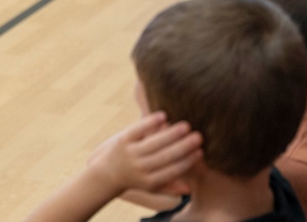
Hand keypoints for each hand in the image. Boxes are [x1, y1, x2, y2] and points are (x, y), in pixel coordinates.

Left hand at [86, 112, 201, 195]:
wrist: (106, 174)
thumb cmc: (135, 178)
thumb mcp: (151, 187)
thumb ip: (169, 187)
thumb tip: (189, 190)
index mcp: (150, 181)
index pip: (173, 171)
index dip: (188, 161)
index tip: (200, 152)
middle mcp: (140, 168)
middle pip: (166, 156)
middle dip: (184, 146)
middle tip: (198, 137)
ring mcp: (130, 153)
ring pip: (154, 143)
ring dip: (171, 134)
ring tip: (186, 126)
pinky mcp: (122, 140)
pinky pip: (137, 130)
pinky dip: (150, 122)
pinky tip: (163, 115)